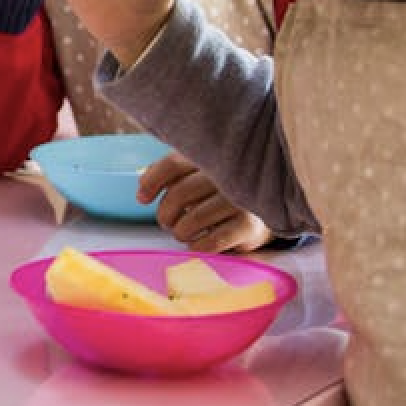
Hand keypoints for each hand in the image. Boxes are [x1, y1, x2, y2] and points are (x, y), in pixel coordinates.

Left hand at [143, 154, 271, 251]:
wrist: (264, 213)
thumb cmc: (220, 194)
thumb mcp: (197, 175)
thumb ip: (171, 174)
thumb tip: (142, 185)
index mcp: (211, 158)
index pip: (173, 164)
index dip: (152, 182)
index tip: (142, 198)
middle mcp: (227, 176)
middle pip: (179, 193)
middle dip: (165, 213)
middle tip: (166, 222)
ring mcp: (240, 200)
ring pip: (192, 220)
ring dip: (180, 232)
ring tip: (182, 232)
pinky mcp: (249, 226)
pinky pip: (210, 241)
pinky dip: (196, 246)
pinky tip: (197, 243)